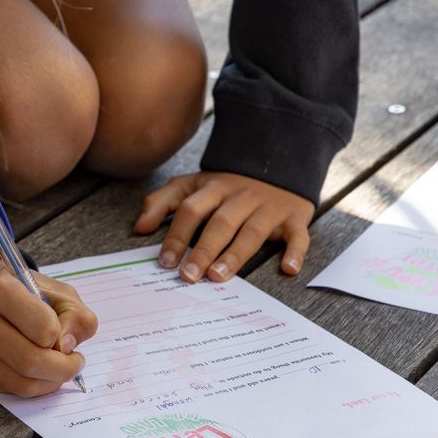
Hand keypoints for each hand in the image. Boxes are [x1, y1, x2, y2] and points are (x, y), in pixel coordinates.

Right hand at [0, 259, 98, 397]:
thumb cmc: (21, 294)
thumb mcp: (55, 292)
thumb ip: (75, 315)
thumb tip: (67, 347)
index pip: (44, 329)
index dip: (61, 337)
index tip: (62, 335)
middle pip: (30, 361)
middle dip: (63, 369)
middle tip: (74, 363)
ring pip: (21, 383)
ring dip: (50, 382)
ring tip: (57, 369)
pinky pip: (8, 391)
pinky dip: (31, 387)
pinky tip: (36, 373)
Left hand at [134, 171, 313, 281]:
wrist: (278, 161)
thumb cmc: (228, 187)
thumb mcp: (194, 186)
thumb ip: (164, 202)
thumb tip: (139, 227)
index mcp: (214, 188)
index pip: (191, 210)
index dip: (177, 235)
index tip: (165, 261)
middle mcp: (241, 197)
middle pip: (220, 223)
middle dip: (202, 250)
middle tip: (188, 276)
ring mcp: (269, 207)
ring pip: (252, 232)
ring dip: (235, 255)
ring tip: (218, 276)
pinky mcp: (294, 218)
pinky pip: (298, 235)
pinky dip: (295, 252)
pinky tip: (288, 269)